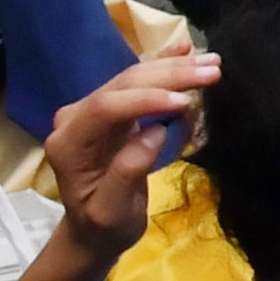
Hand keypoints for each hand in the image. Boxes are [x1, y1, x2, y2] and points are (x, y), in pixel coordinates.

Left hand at [41, 45, 217, 247]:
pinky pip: (138, 81)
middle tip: (211, 72)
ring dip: (174, 67)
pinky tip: (184, 49)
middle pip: (122, 85)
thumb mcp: (111, 212)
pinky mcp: (112, 108)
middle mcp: (75, 118)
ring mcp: (92, 109)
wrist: (94, 231)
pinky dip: (162, 64)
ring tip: (211, 62)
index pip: (106, 107)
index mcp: (68, 143)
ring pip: (134, 78)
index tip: (184, 101)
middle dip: (168, 76)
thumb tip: (155, 133)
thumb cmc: (103, 226)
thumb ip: (127, 173)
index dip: (145, 99)